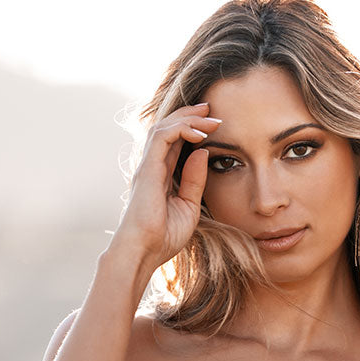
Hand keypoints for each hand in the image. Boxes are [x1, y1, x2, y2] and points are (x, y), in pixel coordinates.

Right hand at [110, 102, 222, 270]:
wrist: (145, 251)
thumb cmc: (163, 237)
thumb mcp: (189, 206)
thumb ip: (195, 180)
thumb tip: (202, 153)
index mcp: (161, 175)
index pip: (175, 142)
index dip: (192, 128)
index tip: (214, 123)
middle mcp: (152, 166)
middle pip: (169, 128)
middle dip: (190, 115)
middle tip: (212, 109)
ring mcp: (148, 165)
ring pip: (165, 127)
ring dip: (188, 118)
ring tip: (209, 116)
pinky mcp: (147, 168)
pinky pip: (162, 137)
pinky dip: (181, 129)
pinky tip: (200, 133)